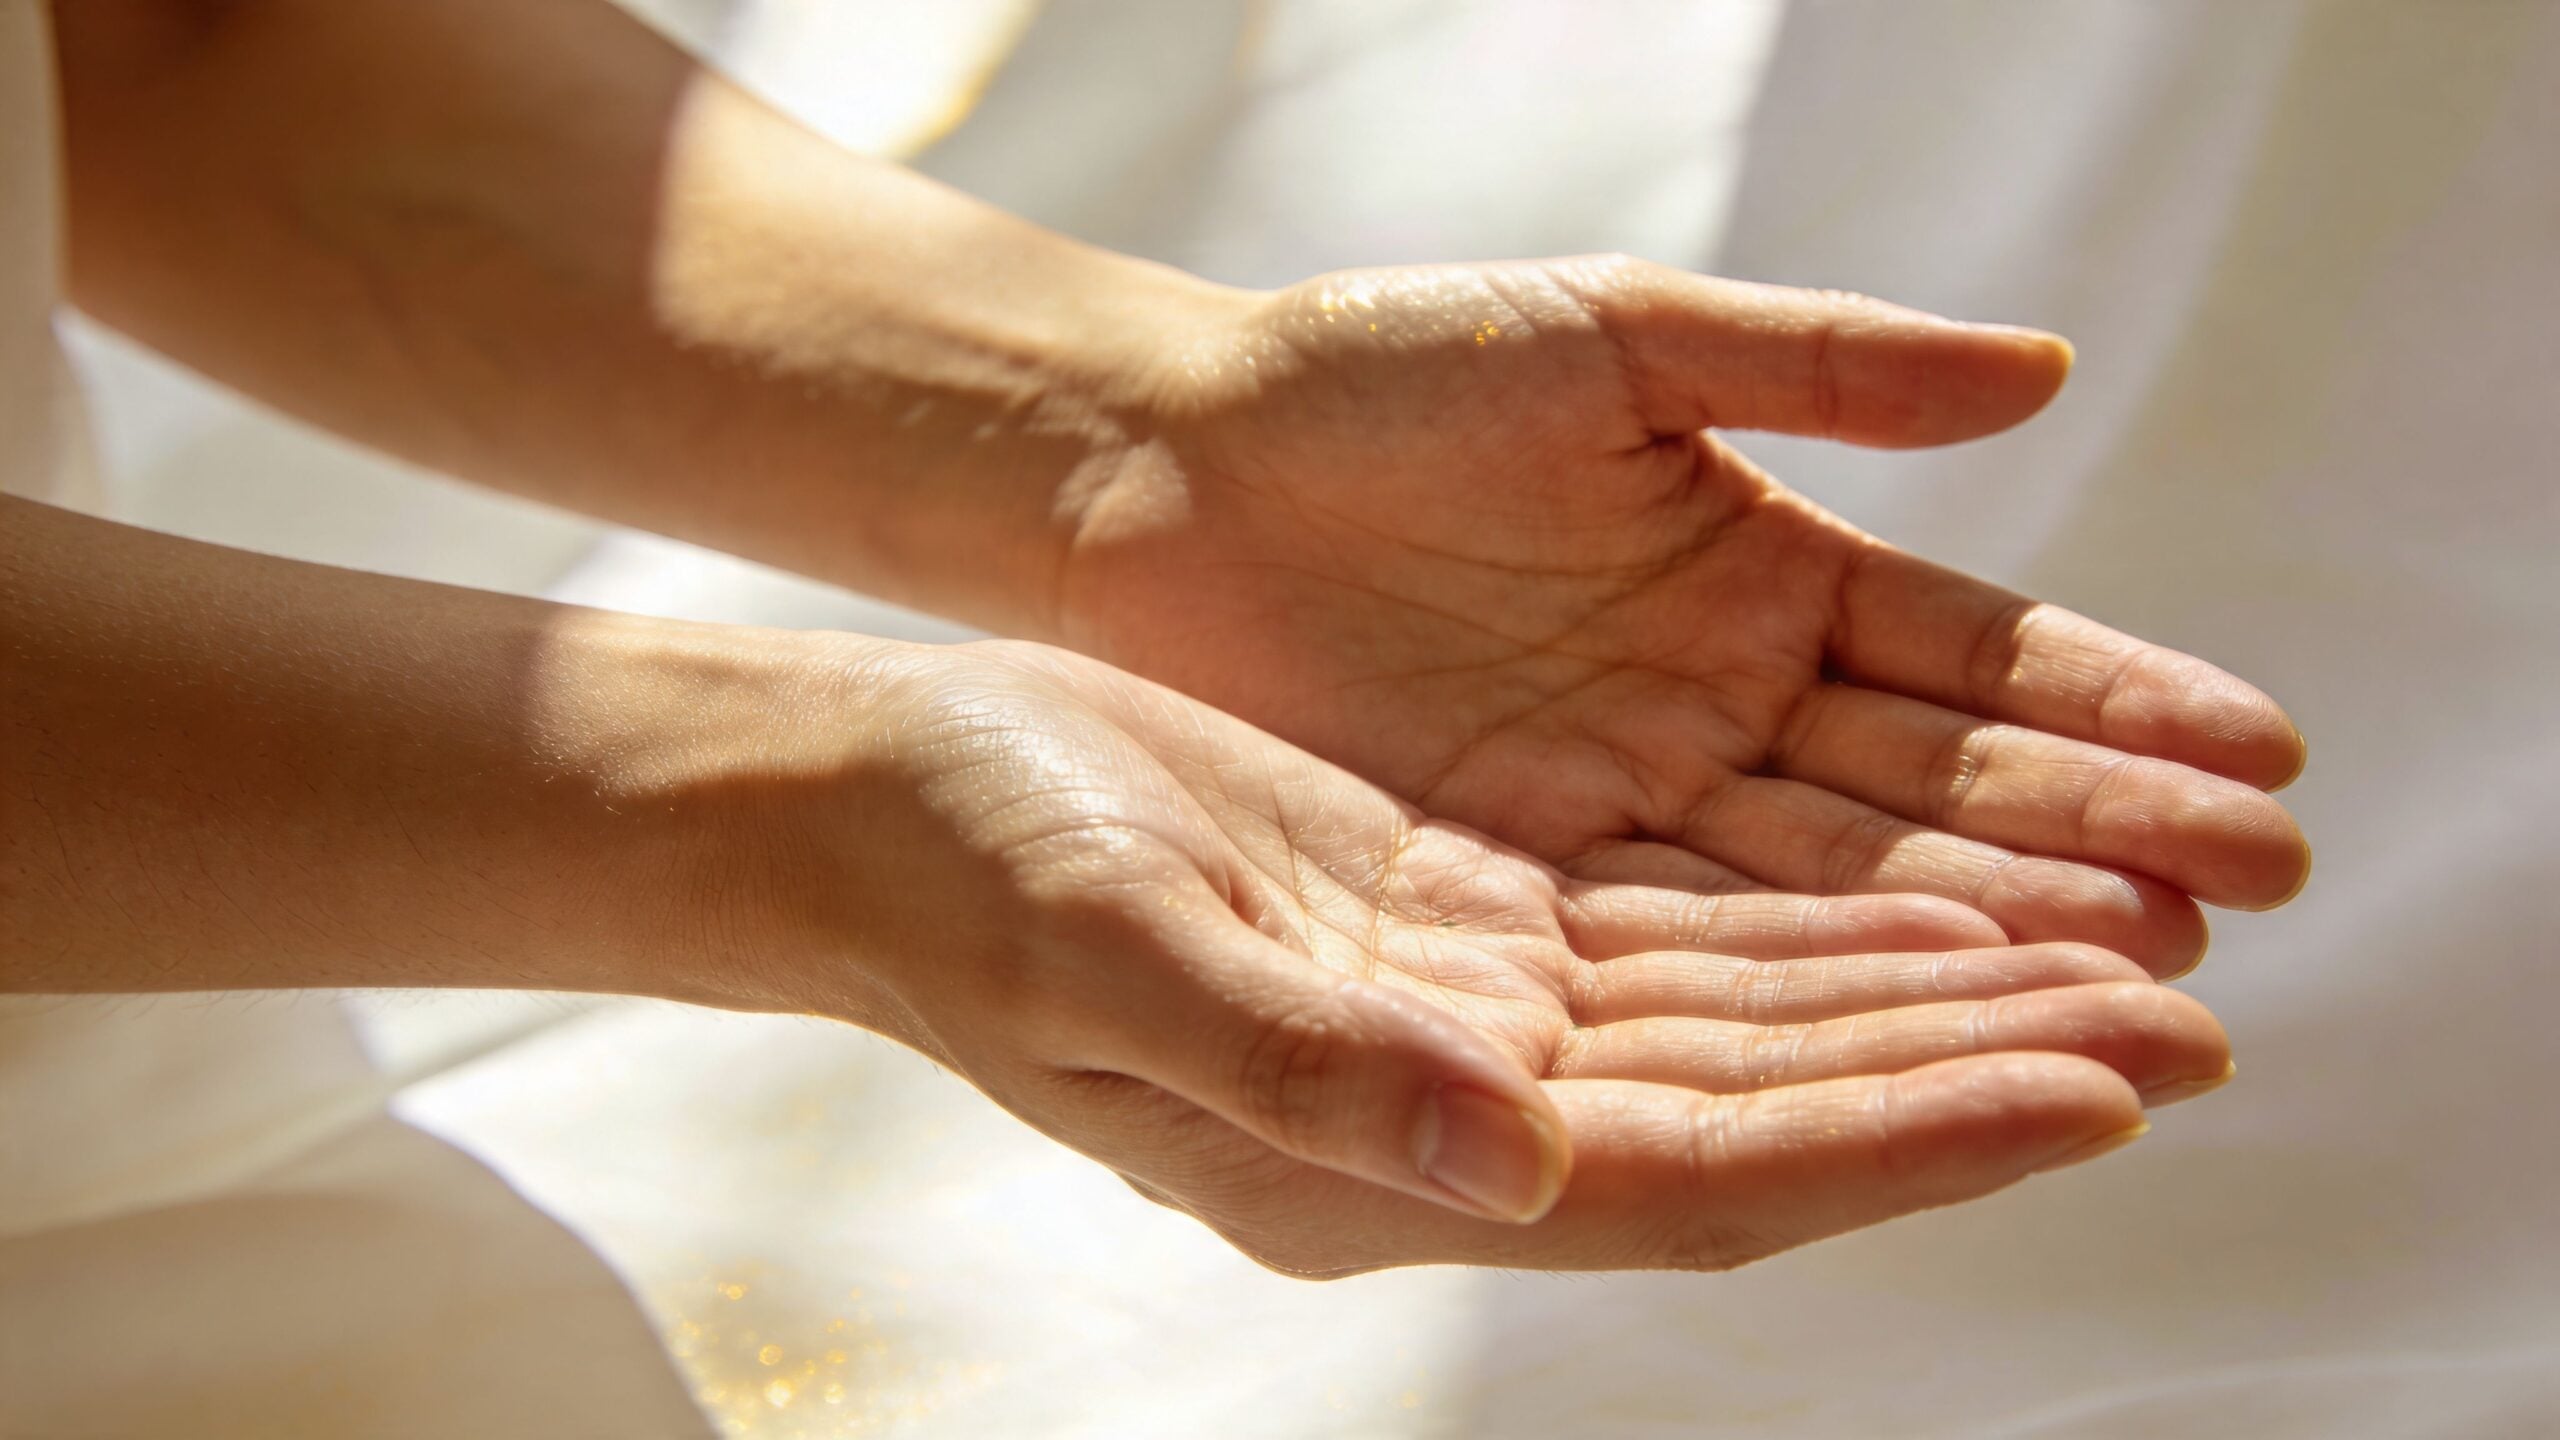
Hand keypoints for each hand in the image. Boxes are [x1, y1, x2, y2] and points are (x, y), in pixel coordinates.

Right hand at [750, 638, 2229, 1271]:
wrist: (890, 798)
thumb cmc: (968, 880)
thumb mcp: (1116, 960)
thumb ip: (1309, 1068)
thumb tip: (1509, 1155)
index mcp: (1382, 1162)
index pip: (1697, 1172)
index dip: (1898, 1134)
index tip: (2088, 1083)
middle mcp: (1457, 1113)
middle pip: (1768, 1108)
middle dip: (1974, 1066)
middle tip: (2185, 1013)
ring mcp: (1468, 1022)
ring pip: (1752, 1022)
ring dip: (1932, 991)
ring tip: (2115, 948)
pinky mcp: (1464, 923)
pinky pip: (1687, 937)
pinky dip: (1821, 921)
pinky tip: (1938, 881)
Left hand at [1058, 259, 2310, 974]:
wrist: (1153, 478)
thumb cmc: (1367, 376)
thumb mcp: (1610, 343)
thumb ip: (1818, 363)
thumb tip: (2044, 369)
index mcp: (1761, 570)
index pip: (1971, 653)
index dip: (2110, 703)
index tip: (2255, 753)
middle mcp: (1718, 707)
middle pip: (1934, 786)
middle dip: (2091, 835)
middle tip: (2250, 887)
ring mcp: (1629, 806)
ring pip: (1839, 879)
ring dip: (1991, 922)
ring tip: (2145, 962)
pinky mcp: (1524, 882)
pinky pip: (1697, 934)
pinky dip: (1820, 968)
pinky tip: (1946, 996)